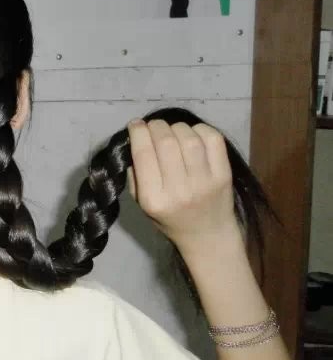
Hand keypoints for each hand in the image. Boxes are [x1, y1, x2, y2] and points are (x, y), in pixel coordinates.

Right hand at [125, 119, 237, 248]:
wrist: (207, 235)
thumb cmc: (170, 219)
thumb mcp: (142, 205)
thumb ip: (136, 176)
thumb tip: (137, 141)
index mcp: (154, 199)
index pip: (144, 155)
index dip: (138, 133)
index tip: (135, 124)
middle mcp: (179, 190)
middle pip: (166, 142)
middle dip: (156, 126)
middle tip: (154, 126)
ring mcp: (205, 182)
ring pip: (189, 138)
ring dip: (177, 127)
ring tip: (173, 131)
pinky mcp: (224, 175)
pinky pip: (213, 139)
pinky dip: (200, 129)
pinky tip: (193, 135)